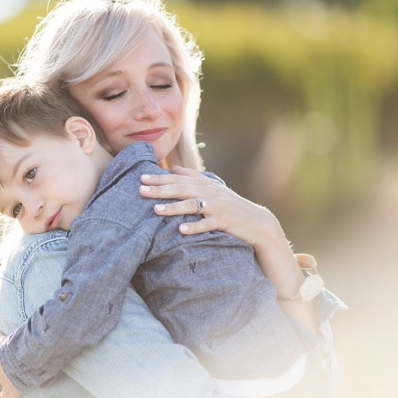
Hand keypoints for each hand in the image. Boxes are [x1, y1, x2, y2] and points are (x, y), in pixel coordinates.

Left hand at [0, 329, 21, 397]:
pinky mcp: (15, 392)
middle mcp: (1, 375)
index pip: (2, 365)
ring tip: (2, 396)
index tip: (8, 365)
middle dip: (5, 379)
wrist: (20, 360)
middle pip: (3, 378)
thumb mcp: (4, 341)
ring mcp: (8, 384)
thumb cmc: (14, 348)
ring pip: (5, 390)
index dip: (6, 365)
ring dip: (5, 393)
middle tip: (5, 381)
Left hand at [139, 165, 280, 247]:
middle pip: (181, 189)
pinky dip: (194, 227)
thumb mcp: (212, 189)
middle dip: (160, 189)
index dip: (160, 178)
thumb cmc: (230, 205)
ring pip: (192, 205)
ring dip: (173, 207)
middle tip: (140, 190)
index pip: (178, 179)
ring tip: (156, 210)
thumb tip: (173, 168)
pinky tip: (181, 230)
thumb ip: (193, 177)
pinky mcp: (224, 222)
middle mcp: (210, 192)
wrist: (256, 221)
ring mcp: (217, 207)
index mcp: (205, 184)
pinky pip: (207, 224)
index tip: (142, 177)